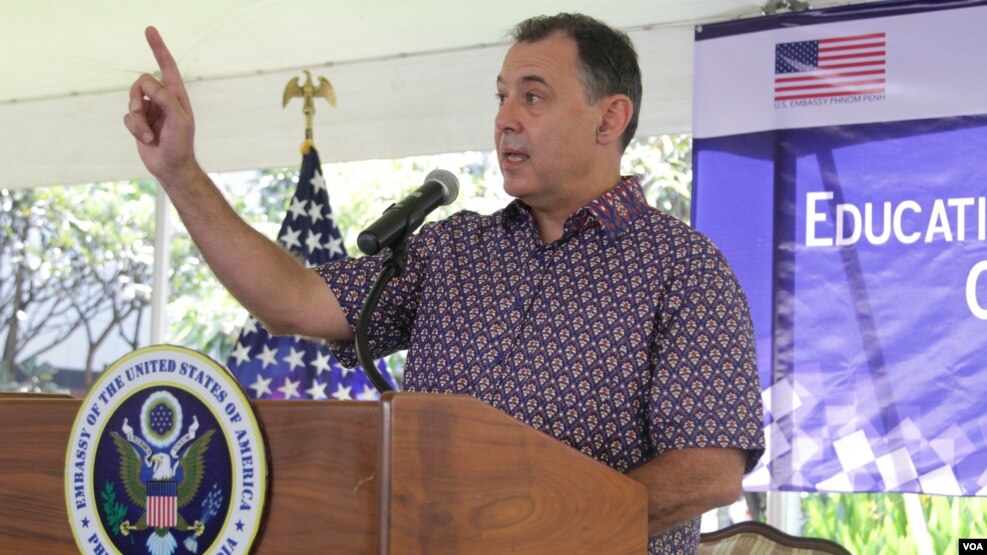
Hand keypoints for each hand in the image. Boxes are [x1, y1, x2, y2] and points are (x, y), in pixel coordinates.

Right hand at [123, 26, 199, 185]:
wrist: (172, 168)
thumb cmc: (181, 144)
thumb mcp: (179, 120)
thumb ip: (165, 99)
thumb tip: (148, 83)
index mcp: (176, 94)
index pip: (167, 66)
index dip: (158, 48)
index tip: (149, 30)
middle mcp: (162, 99)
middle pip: (141, 83)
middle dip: (137, 98)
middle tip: (141, 112)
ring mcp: (150, 110)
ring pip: (131, 101)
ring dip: (137, 120)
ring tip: (149, 135)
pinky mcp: (139, 123)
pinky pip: (127, 117)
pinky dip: (134, 129)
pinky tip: (147, 140)